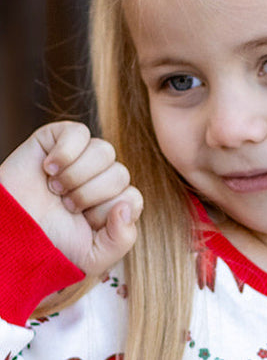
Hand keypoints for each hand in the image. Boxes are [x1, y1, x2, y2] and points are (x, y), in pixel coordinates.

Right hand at [0, 121, 142, 275]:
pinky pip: (80, 132)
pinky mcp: (59, 138)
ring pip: (105, 151)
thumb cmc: (48, 246)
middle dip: (88, 196)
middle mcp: (100, 177)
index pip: (132, 198)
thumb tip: (126, 206)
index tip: (83, 223)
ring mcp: (82, 156)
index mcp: (111, 203)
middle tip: (64, 206)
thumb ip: (121, 240)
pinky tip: (47, 169)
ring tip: (55, 189)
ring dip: (76, 176)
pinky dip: (64, 152)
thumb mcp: (91, 257)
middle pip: (120, 173)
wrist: (9, 235)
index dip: (106, 212)